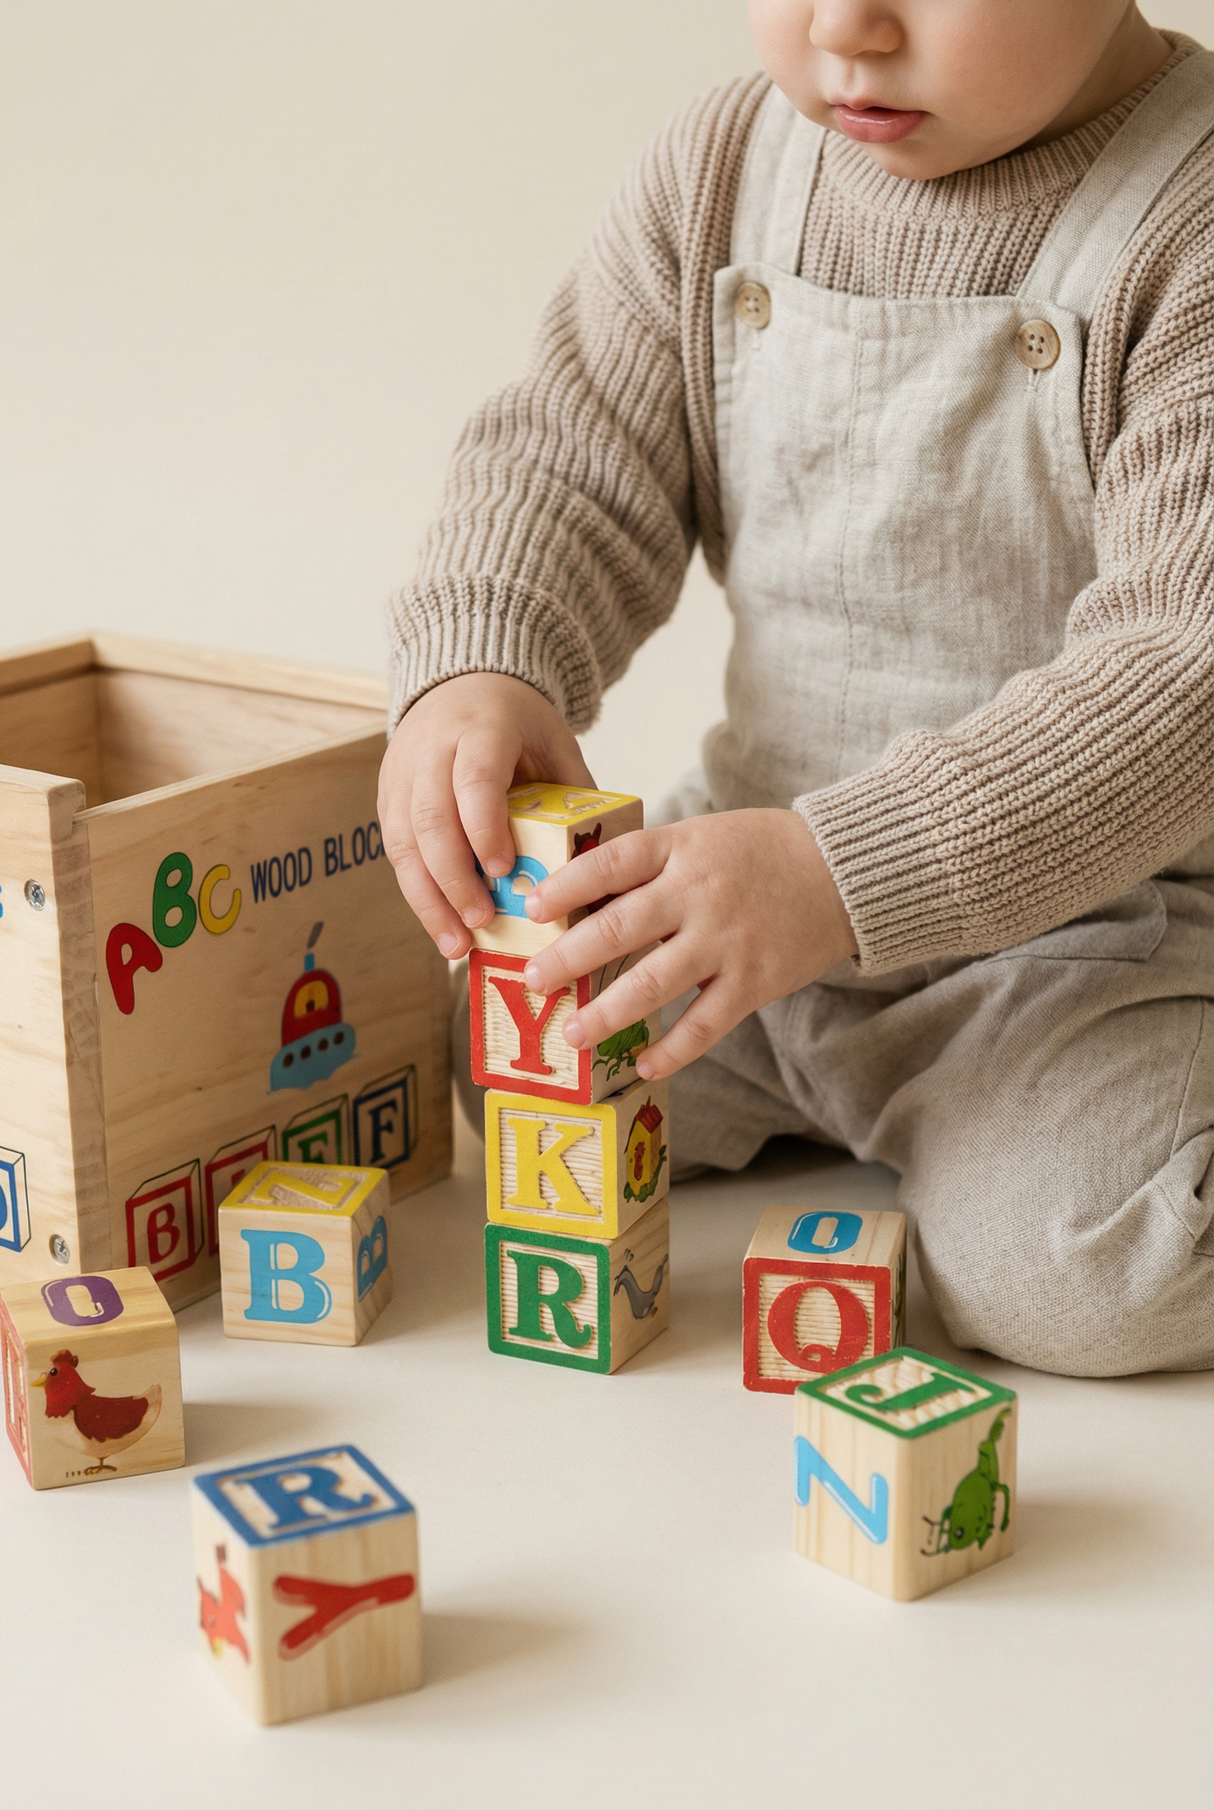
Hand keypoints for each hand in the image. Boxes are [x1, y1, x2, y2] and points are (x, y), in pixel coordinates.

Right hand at [378, 673, 593, 957]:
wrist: (462, 685)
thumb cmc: (517, 722)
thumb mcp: (555, 742)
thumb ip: (574, 792)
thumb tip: (601, 858)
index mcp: (480, 729)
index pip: (474, 780)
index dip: (483, 827)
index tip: (500, 870)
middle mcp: (431, 750)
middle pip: (430, 818)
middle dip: (453, 877)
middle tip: (481, 922)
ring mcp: (401, 774)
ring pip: (403, 842)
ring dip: (428, 899)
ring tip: (455, 945)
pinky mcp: (387, 798)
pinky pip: (395, 852)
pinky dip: (418, 893)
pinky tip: (441, 926)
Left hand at [520, 809, 857, 1078]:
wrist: (845, 870)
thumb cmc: (762, 851)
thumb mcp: (702, 836)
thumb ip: (651, 864)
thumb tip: (583, 899)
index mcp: (682, 848)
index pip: (612, 863)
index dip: (567, 886)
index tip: (532, 909)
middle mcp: (699, 894)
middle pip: (621, 928)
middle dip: (569, 958)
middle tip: (534, 981)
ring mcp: (726, 941)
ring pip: (654, 984)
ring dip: (607, 1013)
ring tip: (573, 1033)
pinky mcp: (753, 982)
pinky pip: (704, 1024)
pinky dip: (673, 1049)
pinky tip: (644, 1063)